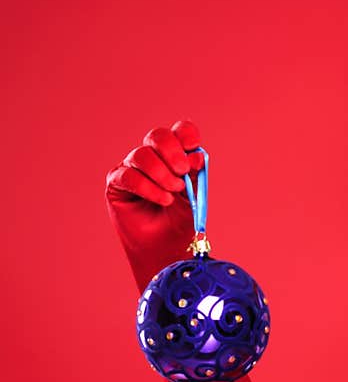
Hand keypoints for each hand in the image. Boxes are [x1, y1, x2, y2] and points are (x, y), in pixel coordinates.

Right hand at [105, 120, 205, 291]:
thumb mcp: (194, 195)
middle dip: (172, 152)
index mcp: (175, 155)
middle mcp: (153, 157)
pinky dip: (148, 187)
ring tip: (173, 193)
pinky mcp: (117, 183)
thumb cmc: (180, 221)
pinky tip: (162, 200)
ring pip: (142, 155)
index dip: (186, 135)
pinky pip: (129, 176)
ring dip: (161, 174)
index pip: (179, 132)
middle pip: (157, 136)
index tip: (194, 148)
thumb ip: (194, 175)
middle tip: (182, 172)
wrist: (166, 248)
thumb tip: (197, 156)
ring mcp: (132, 168)